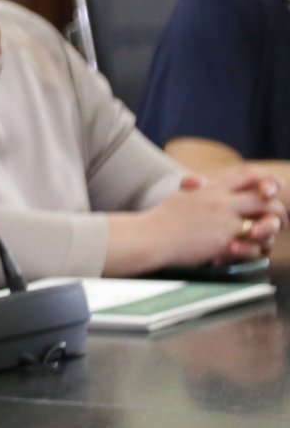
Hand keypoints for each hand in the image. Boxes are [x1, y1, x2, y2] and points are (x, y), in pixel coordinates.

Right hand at [155, 169, 285, 265]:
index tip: (276, 186)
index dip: (265, 178)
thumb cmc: (161, 220)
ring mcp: (225, 223)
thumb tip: (196, 179)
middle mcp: (222, 203)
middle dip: (278, 210)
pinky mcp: (224, 243)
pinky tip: (250, 253)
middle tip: (281, 221)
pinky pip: (254, 248)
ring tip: (265, 239)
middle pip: (264, 199)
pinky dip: (256, 252)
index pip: (246, 174)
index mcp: (212, 189)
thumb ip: (193, 188)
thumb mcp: (179, 197)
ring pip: (265, 224)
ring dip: (269, 233)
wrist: (150, 238)